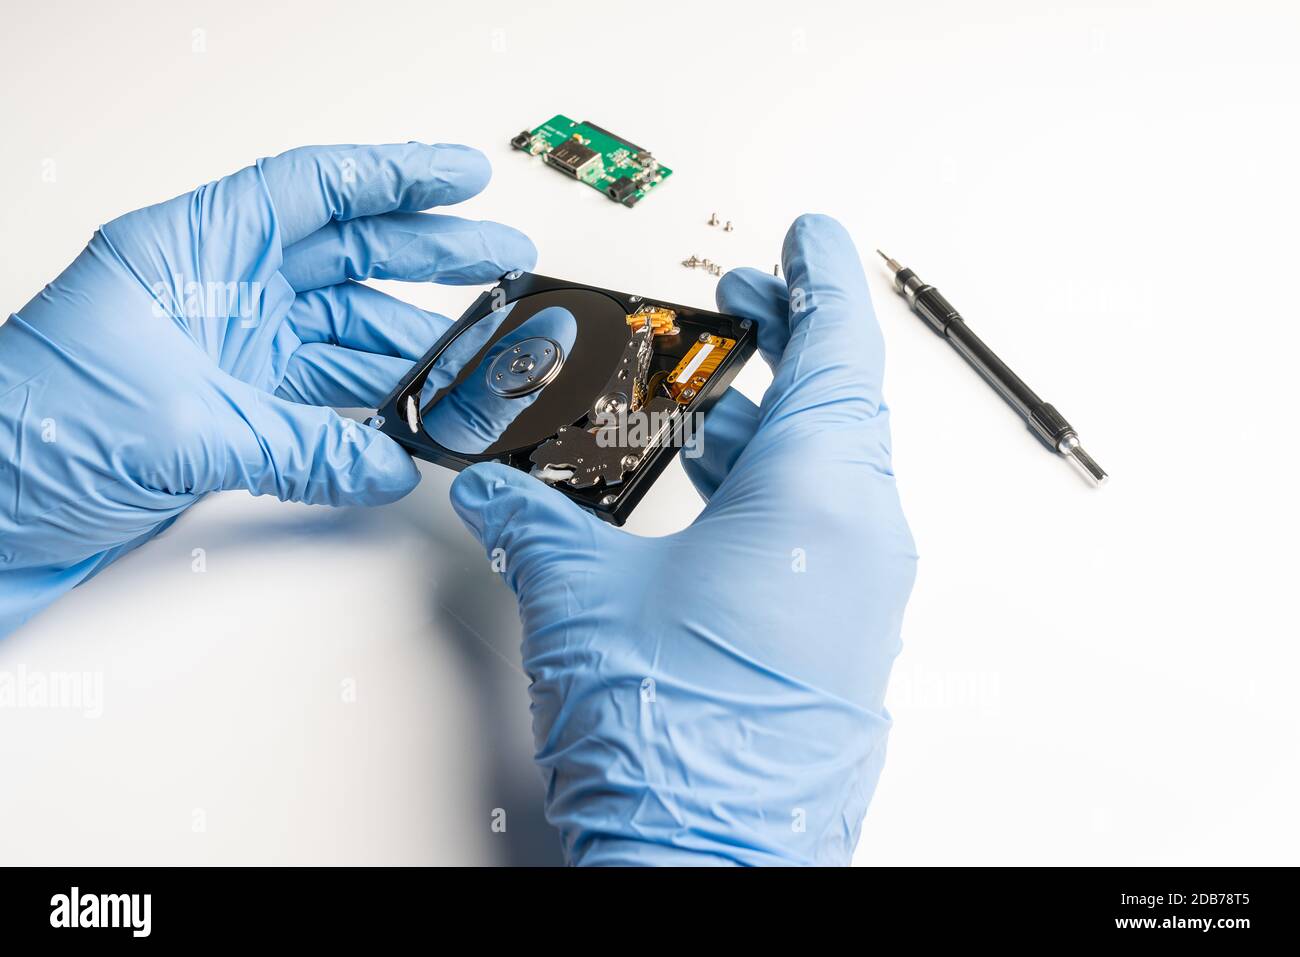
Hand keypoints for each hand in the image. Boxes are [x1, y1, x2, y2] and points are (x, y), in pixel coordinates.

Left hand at [0, 142, 534, 634]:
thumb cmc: (20, 437)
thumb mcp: (181, 430)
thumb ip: (300, 448)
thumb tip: (383, 463)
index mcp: (186, 251)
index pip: (308, 189)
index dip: (395, 176)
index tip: (462, 177)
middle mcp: (213, 291)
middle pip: (343, 255)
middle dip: (429, 256)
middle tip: (499, 262)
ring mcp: (227, 350)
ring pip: (343, 334)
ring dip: (408, 354)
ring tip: (470, 369)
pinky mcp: (231, 407)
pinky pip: (322, 397)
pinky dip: (368, 414)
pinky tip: (408, 425)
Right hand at [450, 214, 916, 865]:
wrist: (711, 868)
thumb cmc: (677, 745)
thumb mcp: (584, 601)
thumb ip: (534, 524)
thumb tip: (494, 493)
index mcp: (822, 502)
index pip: (842, 350)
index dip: (822, 279)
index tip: (809, 236)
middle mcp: (863, 542)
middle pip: (840, 401)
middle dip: (789, 337)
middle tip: (744, 299)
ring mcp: (860, 595)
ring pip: (829, 466)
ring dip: (773, 417)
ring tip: (714, 389)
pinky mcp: (839, 637)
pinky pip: (822, 525)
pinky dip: (774, 483)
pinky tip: (714, 484)